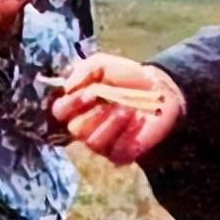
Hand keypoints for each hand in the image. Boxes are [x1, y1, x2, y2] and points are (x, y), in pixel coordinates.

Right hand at [50, 53, 184, 164]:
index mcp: (77, 105)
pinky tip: (139, 120)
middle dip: (93, 114)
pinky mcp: (120, 154)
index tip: (92, 93)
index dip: (72, 104)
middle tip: (112, 101)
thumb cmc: (125, 76)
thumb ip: (82, 71)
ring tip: (128, 108)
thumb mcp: (102, 64)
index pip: (60, 111)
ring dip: (112, 122)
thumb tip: (67, 88)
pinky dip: (128, 133)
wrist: (158, 88)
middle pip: (75, 129)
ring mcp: (102, 143)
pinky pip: (116, 150)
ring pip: (94, 141)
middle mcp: (85, 126)